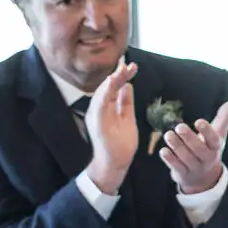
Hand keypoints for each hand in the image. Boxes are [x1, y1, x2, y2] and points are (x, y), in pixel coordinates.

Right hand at [84, 62, 138, 195]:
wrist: (116, 162)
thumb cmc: (121, 142)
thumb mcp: (127, 117)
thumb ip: (125, 102)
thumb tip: (127, 85)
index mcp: (105, 107)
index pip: (113, 88)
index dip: (121, 76)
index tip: (132, 67)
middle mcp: (99, 109)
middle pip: (107, 88)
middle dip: (118, 75)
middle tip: (129, 65)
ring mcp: (96, 116)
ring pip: (102, 93)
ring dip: (111, 81)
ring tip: (121, 70)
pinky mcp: (96, 122)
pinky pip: (99, 104)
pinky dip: (105, 93)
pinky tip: (111, 83)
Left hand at [159, 100, 227, 196]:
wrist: (204, 178)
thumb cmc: (209, 149)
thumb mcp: (218, 135)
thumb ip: (223, 118)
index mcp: (216, 147)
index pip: (214, 139)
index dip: (207, 131)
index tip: (199, 121)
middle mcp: (207, 159)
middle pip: (199, 149)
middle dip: (189, 138)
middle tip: (179, 126)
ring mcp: (195, 168)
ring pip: (186, 158)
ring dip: (177, 146)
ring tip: (168, 134)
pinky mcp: (183, 174)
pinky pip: (177, 167)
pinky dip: (170, 159)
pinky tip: (164, 150)